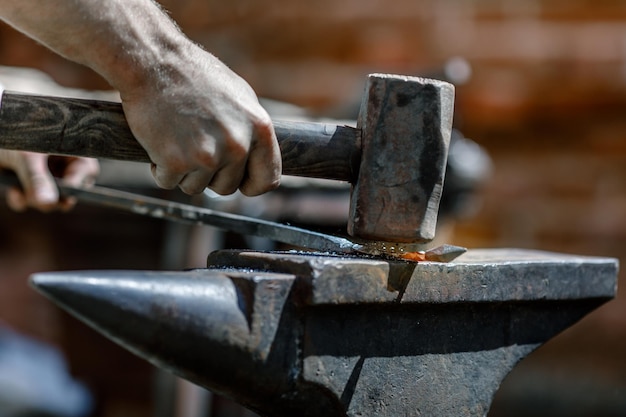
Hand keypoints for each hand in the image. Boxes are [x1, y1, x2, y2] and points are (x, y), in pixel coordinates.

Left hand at [0, 151, 98, 211]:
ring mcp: (45, 173)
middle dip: (53, 198)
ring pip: (49, 198)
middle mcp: (62, 161)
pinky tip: (13, 193)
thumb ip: (37, 179)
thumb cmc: (11, 131)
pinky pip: (31, 199)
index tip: (64, 199)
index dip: (76, 185)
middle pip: (69, 189)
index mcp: (71, 147)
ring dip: (34, 201)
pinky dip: (21, 201)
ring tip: (18, 194)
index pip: (85, 170)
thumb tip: (48, 204)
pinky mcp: (28, 182)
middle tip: (42, 202)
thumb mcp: (26, 155)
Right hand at [120, 44, 281, 196]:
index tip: (239, 182)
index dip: (250, 184)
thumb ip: (251, 132)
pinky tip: (159, 140)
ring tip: (177, 137)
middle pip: (226, 187)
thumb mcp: (240, 98)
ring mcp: (207, 156)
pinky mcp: (176, 162)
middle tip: (194, 146)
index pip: (268, 179)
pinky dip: (160, 168)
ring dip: (183, 171)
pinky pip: (168, 182)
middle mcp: (237, 145)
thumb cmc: (196, 76)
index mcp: (260, 129)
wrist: (154, 61)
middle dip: (209, 175)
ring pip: (195, 187)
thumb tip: (257, 161)